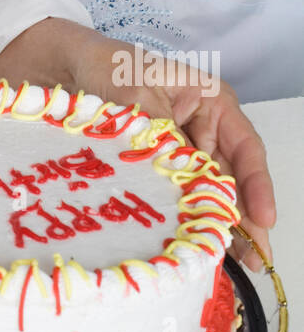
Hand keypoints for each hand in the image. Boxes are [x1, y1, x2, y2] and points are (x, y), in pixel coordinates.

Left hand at [73, 35, 275, 272]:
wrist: (67, 67)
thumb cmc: (109, 67)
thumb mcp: (140, 96)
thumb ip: (165, 137)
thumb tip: (185, 180)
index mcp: (211, 101)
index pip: (246, 147)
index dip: (257, 186)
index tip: (264, 219)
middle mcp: (205, 128)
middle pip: (234, 177)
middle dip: (247, 218)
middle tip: (257, 258)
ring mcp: (185, 148)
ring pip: (210, 191)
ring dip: (222, 224)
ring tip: (240, 264)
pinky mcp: (162, 166)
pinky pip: (182, 195)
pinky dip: (191, 219)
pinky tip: (199, 245)